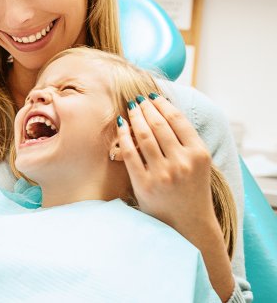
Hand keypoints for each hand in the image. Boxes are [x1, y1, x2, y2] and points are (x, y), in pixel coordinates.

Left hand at [117, 93, 215, 232]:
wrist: (189, 223)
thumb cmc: (192, 189)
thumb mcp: (199, 163)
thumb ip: (186, 140)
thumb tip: (164, 109)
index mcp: (199, 154)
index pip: (178, 120)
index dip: (162, 104)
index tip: (153, 97)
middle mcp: (182, 162)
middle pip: (158, 124)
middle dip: (146, 107)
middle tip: (137, 100)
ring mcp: (163, 173)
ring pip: (144, 135)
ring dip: (135, 117)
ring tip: (130, 108)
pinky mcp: (144, 184)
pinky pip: (130, 152)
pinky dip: (124, 135)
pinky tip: (121, 124)